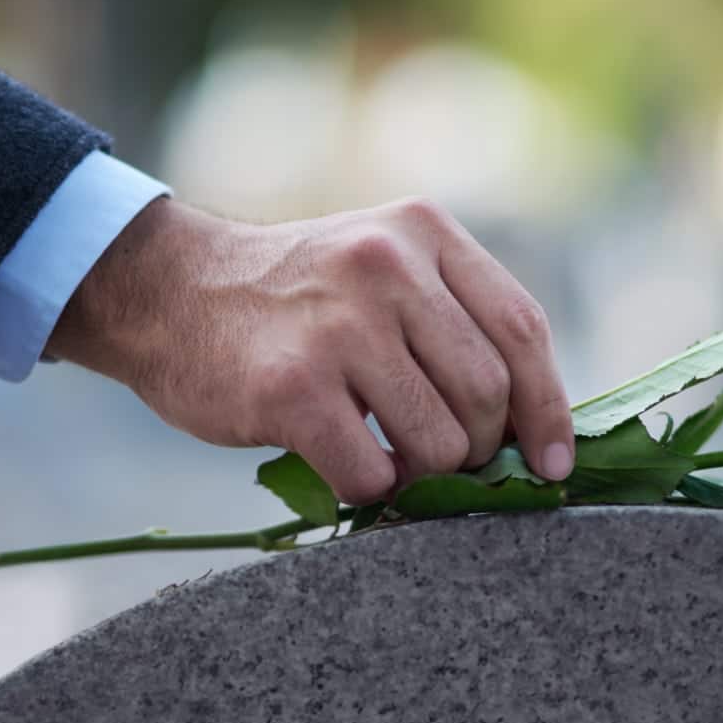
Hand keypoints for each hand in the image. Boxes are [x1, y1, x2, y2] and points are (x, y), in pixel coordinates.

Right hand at [46, 198, 574, 503]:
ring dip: (424, 475)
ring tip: (390, 461)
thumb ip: (452, 319)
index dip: (549, 408)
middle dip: (480, 448)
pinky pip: (372, 473)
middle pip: (488, 392)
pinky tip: (349, 469)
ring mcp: (339, 324)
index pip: (523, 329)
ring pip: (440, 441)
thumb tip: (535, 427)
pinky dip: (371, 491)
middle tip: (444, 460)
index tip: (554, 461)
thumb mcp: (381, 267)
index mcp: (424, 231)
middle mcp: (387, 265)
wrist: (168, 291)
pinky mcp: (292, 386)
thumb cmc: (293, 301)